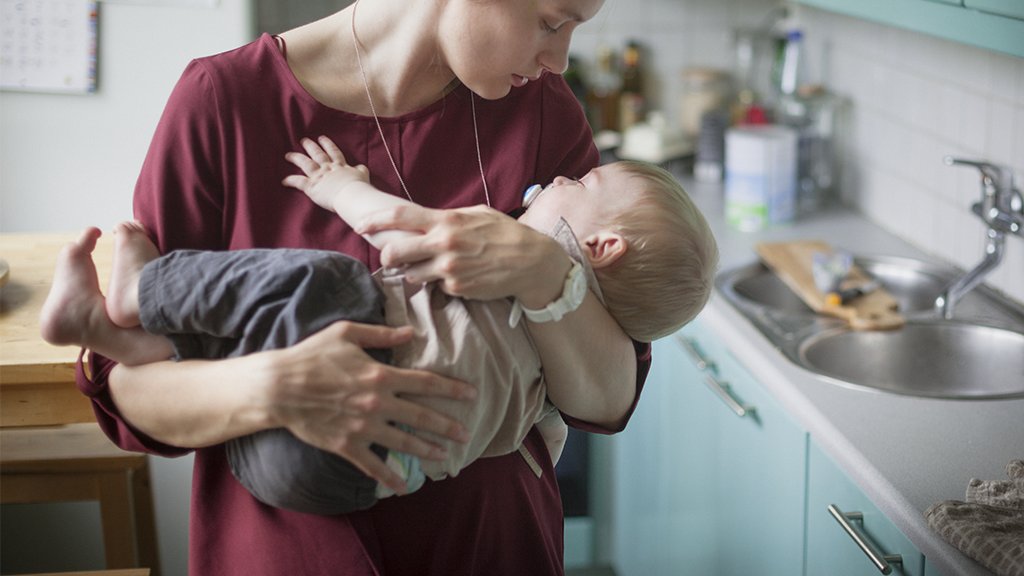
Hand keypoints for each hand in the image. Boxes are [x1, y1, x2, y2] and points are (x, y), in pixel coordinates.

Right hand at [262, 320, 475, 494]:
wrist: (278, 388)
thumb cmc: (311, 356)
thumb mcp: (346, 333)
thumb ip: (382, 334)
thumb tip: (410, 332)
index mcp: (381, 375)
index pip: (426, 383)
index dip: (451, 389)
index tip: (471, 395)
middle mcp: (377, 403)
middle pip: (421, 416)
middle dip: (447, 425)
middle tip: (466, 434)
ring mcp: (363, 427)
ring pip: (403, 442)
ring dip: (427, 450)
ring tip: (444, 455)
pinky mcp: (347, 445)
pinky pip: (373, 465)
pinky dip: (390, 478)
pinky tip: (404, 486)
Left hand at [282, 136, 369, 212]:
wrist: (352, 195)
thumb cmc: (359, 187)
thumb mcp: (363, 175)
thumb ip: (360, 170)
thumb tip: (360, 167)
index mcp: (340, 166)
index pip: (333, 152)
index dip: (327, 144)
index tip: (322, 138)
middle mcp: (328, 168)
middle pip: (317, 154)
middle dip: (310, 147)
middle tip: (303, 141)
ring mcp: (319, 176)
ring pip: (305, 164)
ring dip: (296, 158)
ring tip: (289, 155)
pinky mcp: (312, 186)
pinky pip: (299, 182)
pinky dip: (291, 180)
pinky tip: (284, 180)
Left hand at [356, 204, 570, 305]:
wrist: (532, 263)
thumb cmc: (506, 234)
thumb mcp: (477, 214)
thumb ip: (447, 217)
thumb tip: (424, 220)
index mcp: (447, 221)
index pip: (400, 216)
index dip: (374, 221)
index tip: (360, 226)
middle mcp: (444, 244)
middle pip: (395, 252)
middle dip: (388, 256)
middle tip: (392, 258)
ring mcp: (449, 269)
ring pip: (413, 274)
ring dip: (417, 272)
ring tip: (439, 266)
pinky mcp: (457, 289)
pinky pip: (438, 287)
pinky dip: (443, 283)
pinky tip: (462, 275)